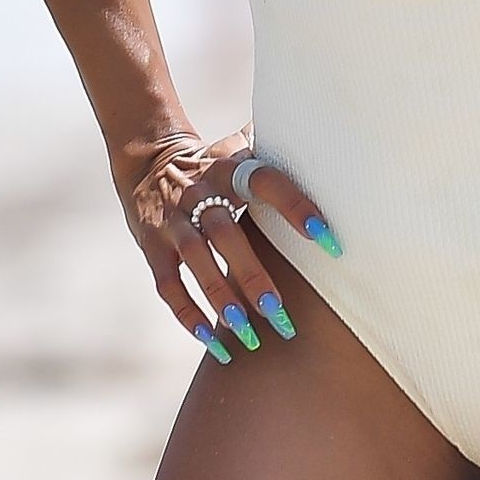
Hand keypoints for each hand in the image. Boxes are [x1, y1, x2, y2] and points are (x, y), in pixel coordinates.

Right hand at [114, 128, 341, 361]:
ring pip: (195, 261)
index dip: (295, 207)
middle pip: (226, 234)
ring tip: (247, 333)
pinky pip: (168, 284)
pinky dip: (188, 313)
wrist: (151, 163)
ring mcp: (173, 221)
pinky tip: (212, 340)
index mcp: (230, 168)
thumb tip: (327, 139)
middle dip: (252, 276)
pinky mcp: (153, 246)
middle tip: (279, 313)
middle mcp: (200, 193)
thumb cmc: (216, 165)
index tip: (328, 241)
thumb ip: (277, 145)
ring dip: (221, 298)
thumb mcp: (240, 147)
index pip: (266, 182)